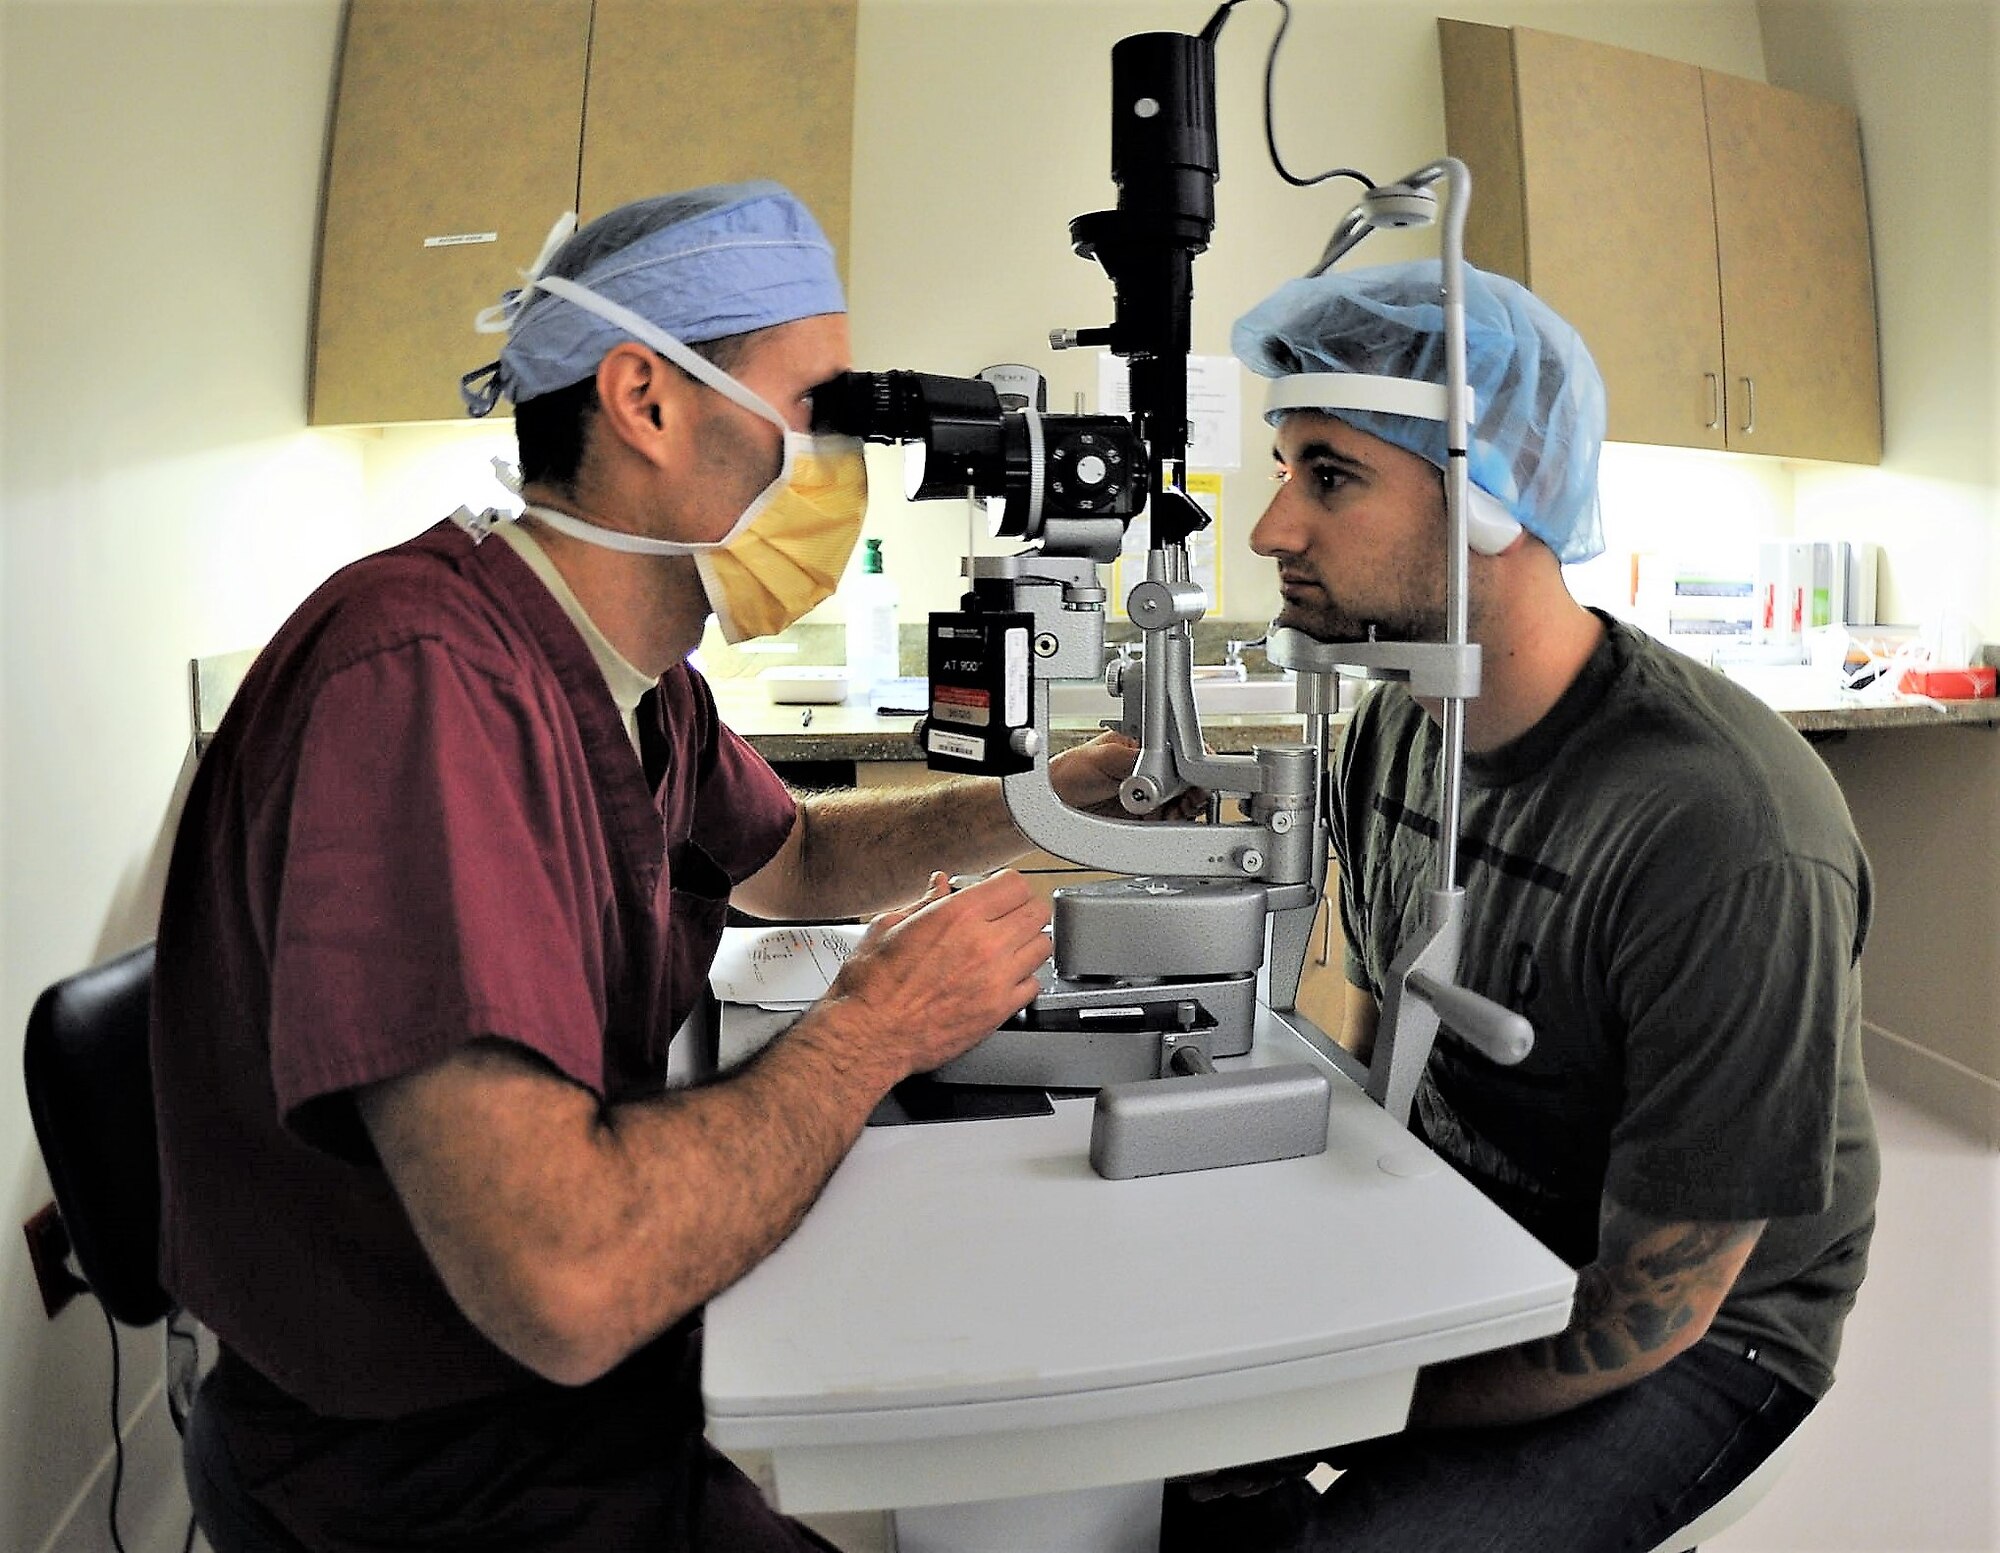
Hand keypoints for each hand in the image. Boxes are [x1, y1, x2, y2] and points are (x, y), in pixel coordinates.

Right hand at [818, 870, 1050, 1078]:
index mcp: (958, 915)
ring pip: (1043, 946)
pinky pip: (1034, 984)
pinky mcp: (1000, 1010)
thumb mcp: (889, 926)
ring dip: (1027, 942)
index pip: (1015, 884)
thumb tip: (940, 885)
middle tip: (1006, 917)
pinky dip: (1024, 978)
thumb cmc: (872, 986)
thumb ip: (924, 902)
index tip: (1000, 893)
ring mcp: (996, 978)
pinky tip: (1004, 978)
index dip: (1008, 886)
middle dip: (1022, 910)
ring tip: (1008, 947)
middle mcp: (984, 944)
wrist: (870, 1035)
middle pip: (1037, 911)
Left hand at [1049, 731, 1207, 819]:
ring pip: (1186, 801)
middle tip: (1188, 799)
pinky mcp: (1147, 816)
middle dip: (1194, 790)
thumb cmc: (1067, 772)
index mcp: (1143, 743)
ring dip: (1186, 808)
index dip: (1193, 766)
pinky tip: (1166, 821)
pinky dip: (1175, 823)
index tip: (1194, 779)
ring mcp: (1151, 793)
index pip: (1181, 751)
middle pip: (1189, 778)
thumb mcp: (1102, 757)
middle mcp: (1151, 768)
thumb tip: (1164, 765)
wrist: (1052, 805)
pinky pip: (1173, 820)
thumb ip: (1135, 759)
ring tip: (1175, 812)